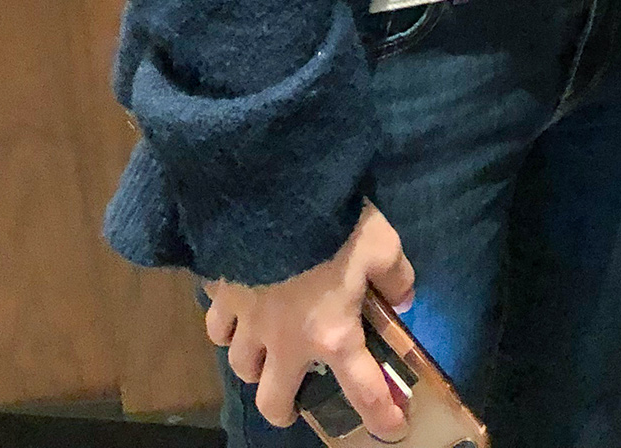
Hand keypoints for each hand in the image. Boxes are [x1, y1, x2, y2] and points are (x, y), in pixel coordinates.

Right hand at [203, 203, 415, 437]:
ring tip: (264, 351)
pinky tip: (236, 314)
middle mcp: (285, 342)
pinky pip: (217, 327)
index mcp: (333, 335)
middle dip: (285, 408)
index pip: (362, 392)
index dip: (380, 417)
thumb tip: (404, 298)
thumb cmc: (333, 225)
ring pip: (240, 368)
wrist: (271, 195)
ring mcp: (247, 323)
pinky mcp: (221, 297)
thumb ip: (395, 276)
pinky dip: (227, 327)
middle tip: (295, 398)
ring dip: (255, 366)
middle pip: (274, 401)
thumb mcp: (383, 243)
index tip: (391, 430)